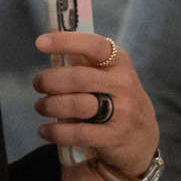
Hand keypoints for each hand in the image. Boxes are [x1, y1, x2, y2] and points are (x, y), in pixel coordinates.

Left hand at [32, 32, 158, 176]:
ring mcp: (122, 111)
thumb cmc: (115, 98)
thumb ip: (84, 63)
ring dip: (50, 105)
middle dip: (50, 80)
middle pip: (78, 78)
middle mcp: (123, 84)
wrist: (143, 138)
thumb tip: (46, 45)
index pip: (93, 46)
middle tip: (38, 84)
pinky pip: (78, 133)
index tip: (40, 43)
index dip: (65, 42)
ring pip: (77, 105)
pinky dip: (56, 131)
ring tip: (40, 106)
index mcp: (119, 62)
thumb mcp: (109, 75)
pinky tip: (44, 130)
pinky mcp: (115, 137)